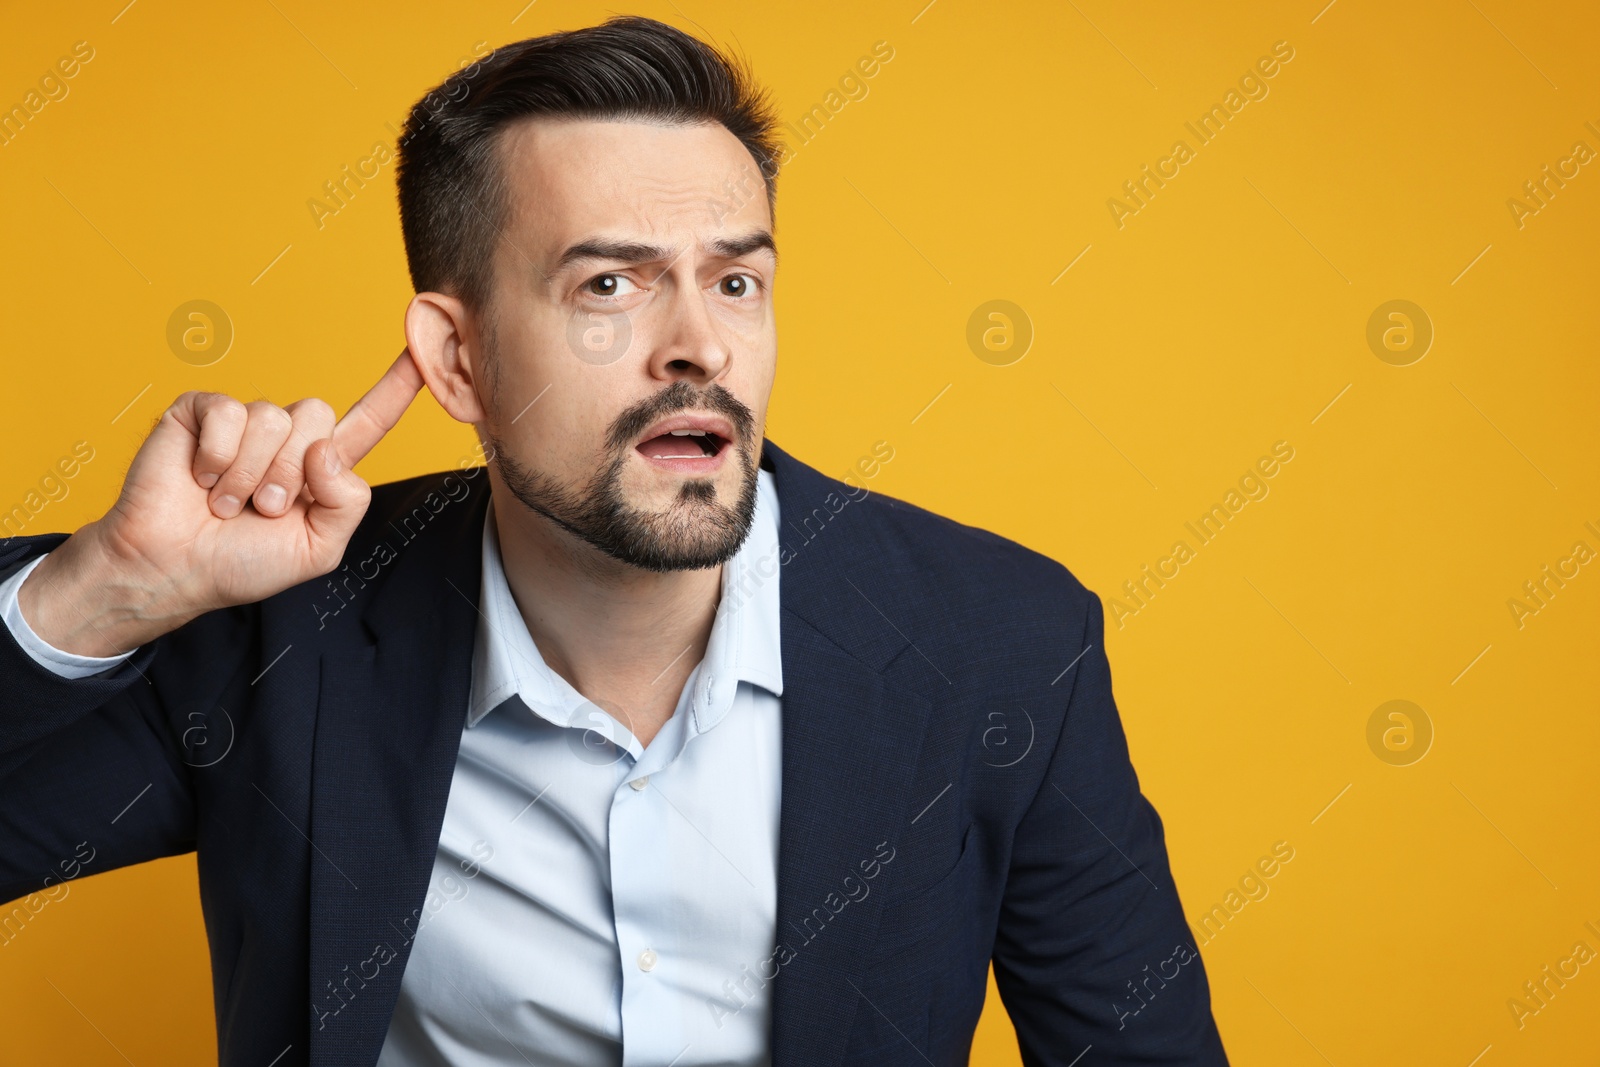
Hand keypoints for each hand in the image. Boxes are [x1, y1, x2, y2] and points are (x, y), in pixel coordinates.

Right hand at [18, 348, 425, 656]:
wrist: (173, 569)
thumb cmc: (242, 563)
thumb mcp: (317, 549)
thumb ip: (346, 505)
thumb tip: (326, 451)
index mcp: (321, 468)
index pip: (369, 420)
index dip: (397, 388)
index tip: (423, 353)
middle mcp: (286, 438)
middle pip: (317, 415)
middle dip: (290, 472)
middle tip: (262, 507)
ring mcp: (243, 422)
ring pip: (273, 418)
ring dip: (250, 472)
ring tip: (227, 502)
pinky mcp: (201, 412)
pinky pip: (228, 413)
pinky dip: (217, 456)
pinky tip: (200, 478)